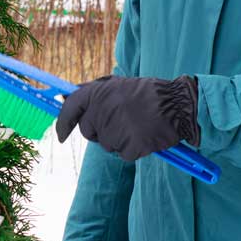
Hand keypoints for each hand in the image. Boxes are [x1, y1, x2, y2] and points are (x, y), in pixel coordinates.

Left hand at [54, 74, 199, 160]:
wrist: (179, 103)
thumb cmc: (149, 95)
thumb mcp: (119, 85)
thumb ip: (95, 92)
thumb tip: (67, 97)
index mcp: (100, 91)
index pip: (71, 107)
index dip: (63, 123)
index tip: (61, 135)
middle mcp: (104, 109)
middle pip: (88, 131)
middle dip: (100, 132)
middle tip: (120, 123)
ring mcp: (116, 128)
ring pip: (107, 145)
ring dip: (120, 140)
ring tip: (138, 125)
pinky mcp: (131, 144)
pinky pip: (124, 155)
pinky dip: (134, 150)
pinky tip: (146, 136)